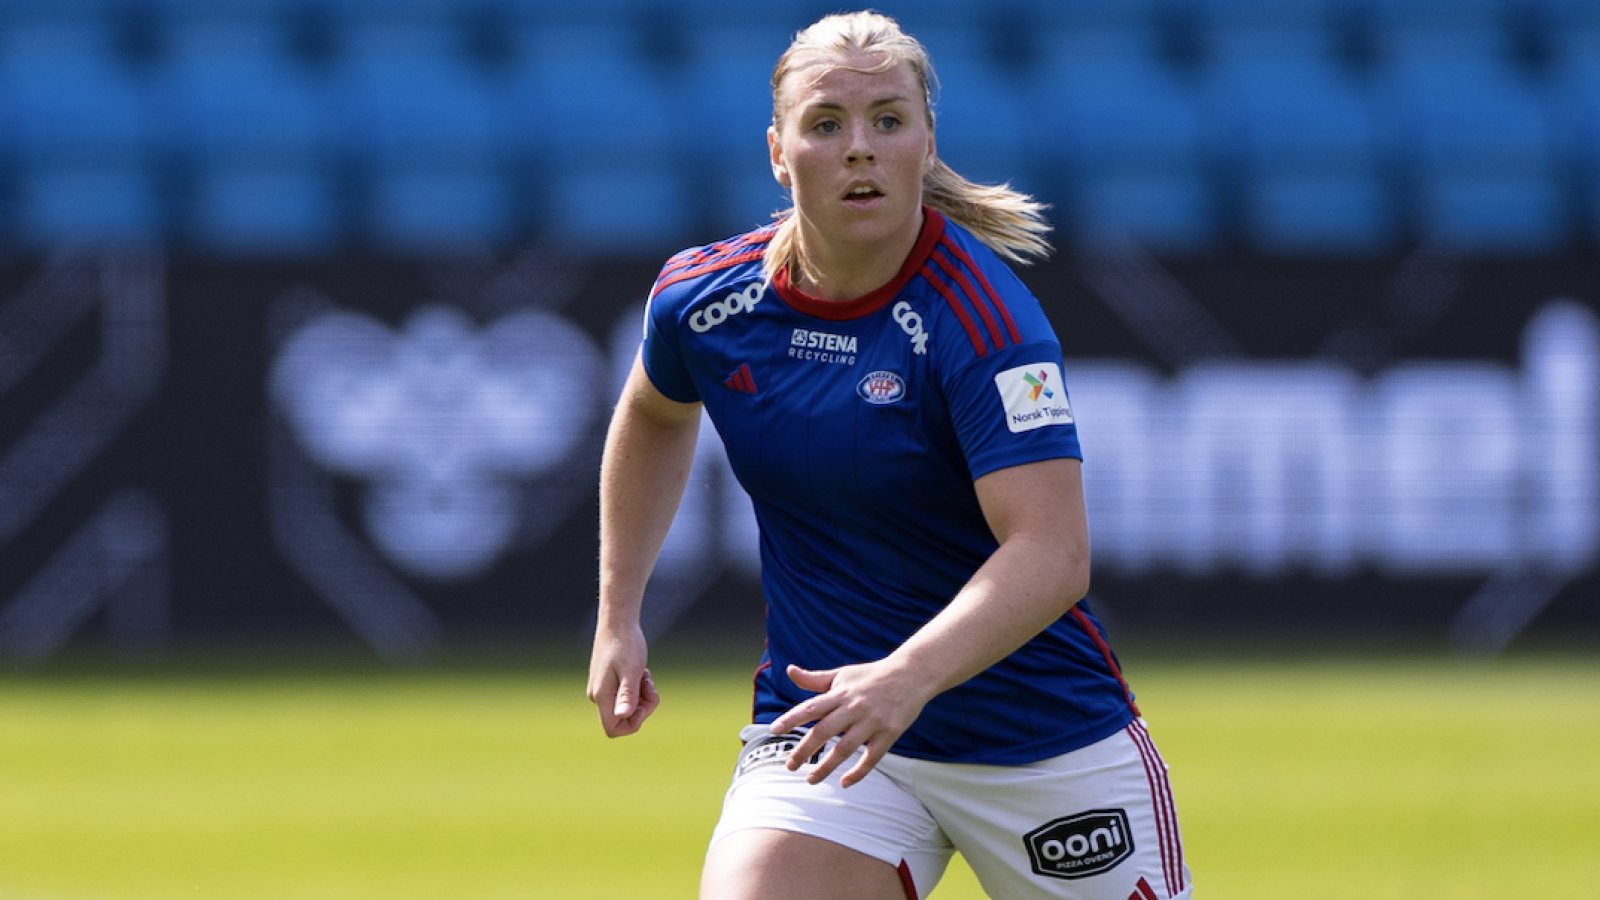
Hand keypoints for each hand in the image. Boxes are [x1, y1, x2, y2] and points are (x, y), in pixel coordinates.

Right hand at [586, 624, 660, 736]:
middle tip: (648, 682)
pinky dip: (637, 688)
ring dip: (641, 695)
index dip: (634, 723)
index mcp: (602, 696)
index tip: (643, 703)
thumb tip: (622, 716)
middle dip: (642, 705)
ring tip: (644, 674)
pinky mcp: (607, 682)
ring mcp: (601, 689)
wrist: (617, 621)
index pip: (614, 729)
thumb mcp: (632, 670)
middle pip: (623, 719)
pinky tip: (640, 672)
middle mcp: (598, 696)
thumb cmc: (626, 644)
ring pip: (626, 707)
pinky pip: (625, 695)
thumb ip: (627, 695)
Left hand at [767, 661, 929, 788]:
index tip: (774, 730)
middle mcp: (854, 707)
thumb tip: (789, 671)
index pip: (811, 707)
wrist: (911, 674)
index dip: (792, 718)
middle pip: (824, 731)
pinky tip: (845, 783)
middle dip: (804, 750)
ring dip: (826, 766)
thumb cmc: (872, 676)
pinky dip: (858, 772)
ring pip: (845, 748)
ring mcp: (872, 721)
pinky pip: (872, 757)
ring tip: (810, 780)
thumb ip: (815, 679)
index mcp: (840, 693)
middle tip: (789, 766)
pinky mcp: (889, 733)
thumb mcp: (842, 674)